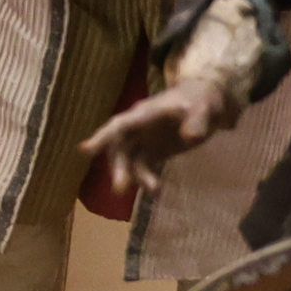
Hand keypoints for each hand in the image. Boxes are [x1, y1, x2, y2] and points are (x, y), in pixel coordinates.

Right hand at [81, 78, 238, 191]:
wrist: (205, 103)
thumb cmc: (202, 101)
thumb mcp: (206, 108)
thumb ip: (198, 122)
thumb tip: (190, 138)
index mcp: (145, 113)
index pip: (119, 125)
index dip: (101, 137)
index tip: (84, 151)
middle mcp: (138, 127)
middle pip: (119, 147)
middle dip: (118, 167)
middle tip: (120, 188)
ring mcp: (144, 140)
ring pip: (129, 160)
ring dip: (133, 176)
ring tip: (154, 190)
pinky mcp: (152, 151)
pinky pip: (141, 166)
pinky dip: (145, 179)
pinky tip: (156, 190)